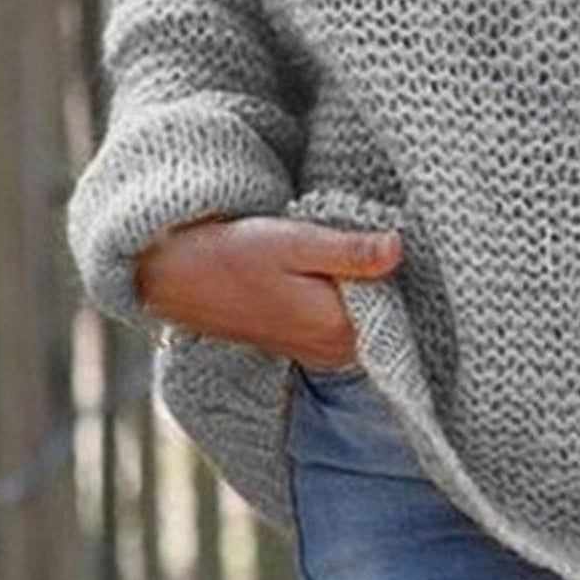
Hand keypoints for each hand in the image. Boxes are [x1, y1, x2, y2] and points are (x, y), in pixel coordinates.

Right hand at [132, 213, 403, 368]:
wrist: (181, 275)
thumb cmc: (236, 254)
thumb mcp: (297, 242)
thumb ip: (350, 251)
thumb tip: (398, 249)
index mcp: (338, 329)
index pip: (397, 297)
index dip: (394, 262)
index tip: (389, 229)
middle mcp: (334, 350)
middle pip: (384, 305)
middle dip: (379, 271)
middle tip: (360, 232)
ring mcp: (320, 349)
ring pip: (365, 309)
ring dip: (360, 279)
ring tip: (337, 246)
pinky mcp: (307, 340)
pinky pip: (345, 315)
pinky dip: (344, 290)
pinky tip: (326, 265)